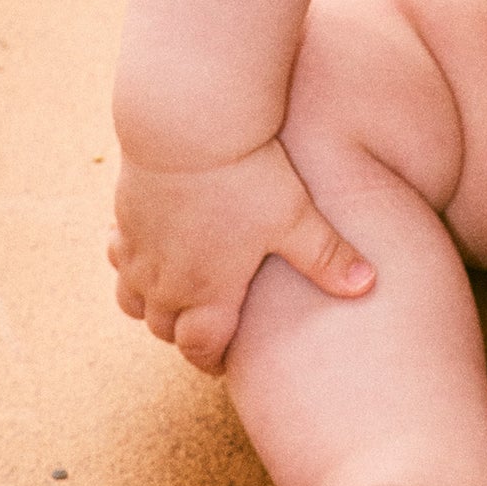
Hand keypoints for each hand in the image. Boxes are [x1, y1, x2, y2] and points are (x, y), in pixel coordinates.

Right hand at [108, 137, 373, 374]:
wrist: (187, 124)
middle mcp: (164, 282)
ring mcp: (137, 251)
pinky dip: (132, 264)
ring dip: (152, 304)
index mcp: (207, 292)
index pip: (199, 348)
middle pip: (164, 330)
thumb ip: (327, 256)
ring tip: (177, 294)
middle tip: (207, 328)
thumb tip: (369, 285)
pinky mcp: (124, 218)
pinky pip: (117, 257)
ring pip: (132, 300)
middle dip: (184, 335)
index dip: (212, 360)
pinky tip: (156, 247)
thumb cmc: (247, 173)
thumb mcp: (295, 216)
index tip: (224, 361)